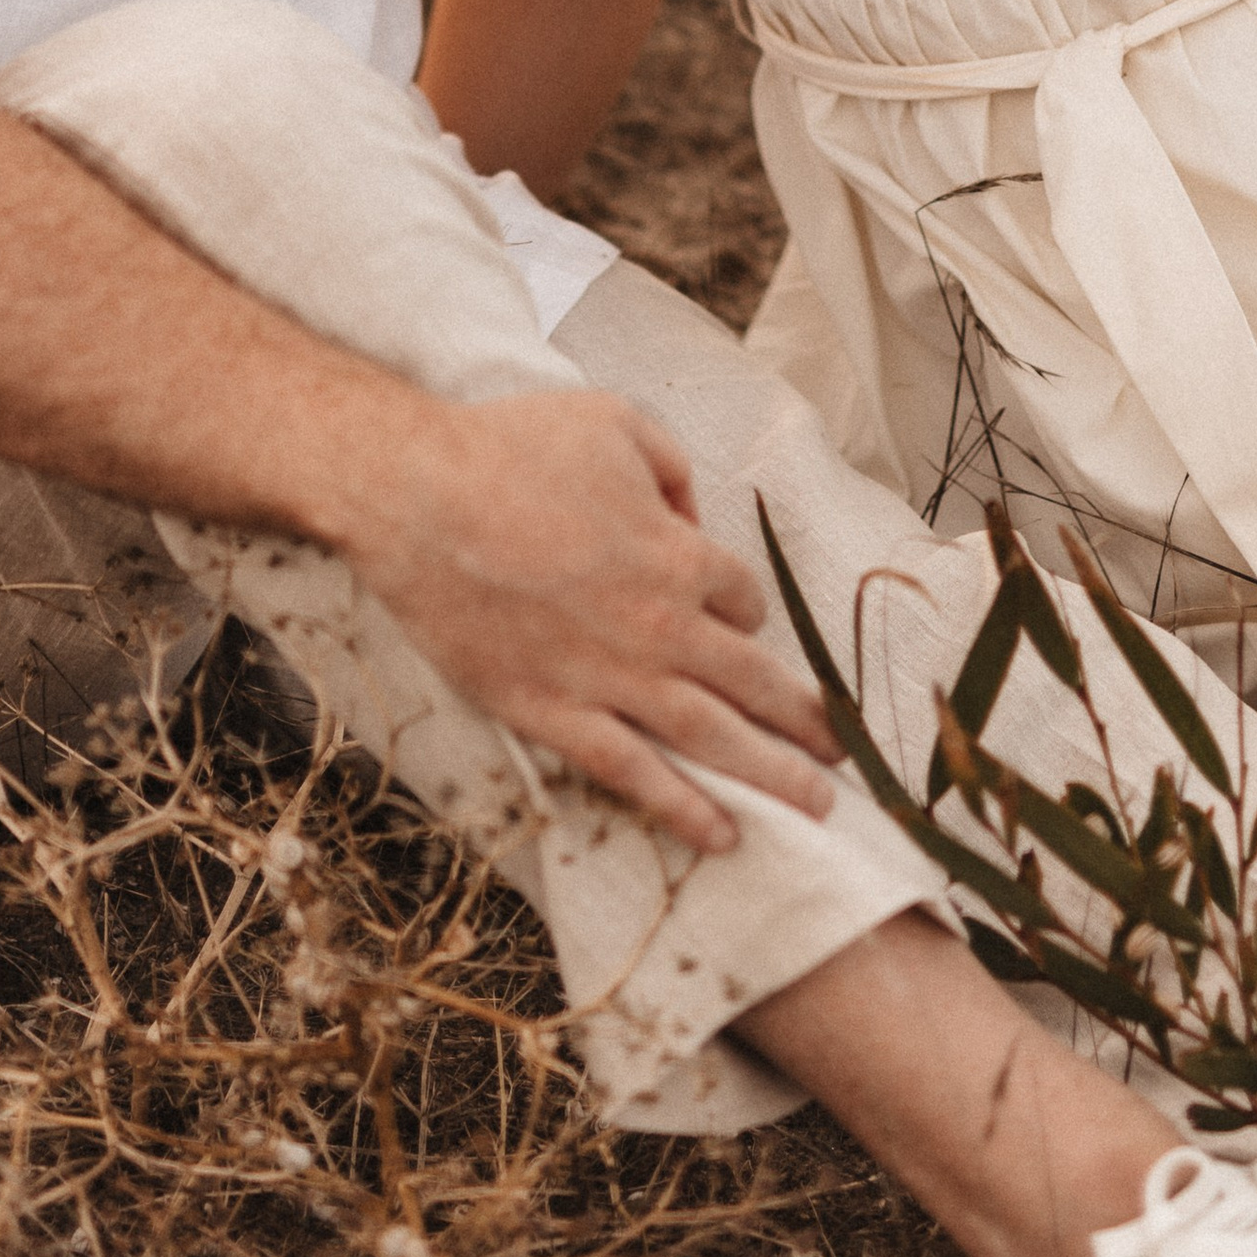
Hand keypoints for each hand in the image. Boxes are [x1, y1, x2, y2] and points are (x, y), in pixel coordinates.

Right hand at [329, 389, 843, 854]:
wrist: (415, 495)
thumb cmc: (511, 447)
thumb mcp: (613, 421)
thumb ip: (672, 467)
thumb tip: (689, 516)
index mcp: (676, 556)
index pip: (743, 600)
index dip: (744, 606)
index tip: (735, 613)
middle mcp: (658, 627)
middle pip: (753, 682)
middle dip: (804, 721)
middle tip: (842, 754)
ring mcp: (607, 679)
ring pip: (711, 741)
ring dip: (772, 775)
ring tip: (818, 805)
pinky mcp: (551, 714)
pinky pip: (632, 773)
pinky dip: (682, 809)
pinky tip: (722, 835)